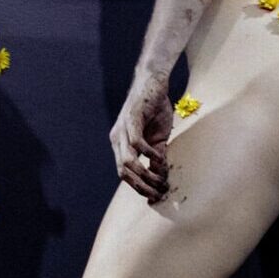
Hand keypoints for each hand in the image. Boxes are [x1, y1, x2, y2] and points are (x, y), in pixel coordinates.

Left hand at [108, 73, 171, 201]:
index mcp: (121, 144)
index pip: (124, 173)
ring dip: (144, 174)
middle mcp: (117, 138)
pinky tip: (159, 157)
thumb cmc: (155, 109)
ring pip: (127, 161)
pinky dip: (148, 154)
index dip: (138, 187)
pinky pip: (136, 142)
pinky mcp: (131, 118)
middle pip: (123, 172)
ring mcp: (122, 129)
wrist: (153, 81)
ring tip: (160, 179)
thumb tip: (160, 175)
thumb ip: (158, 155)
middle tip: (159, 192)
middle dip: (141, 186)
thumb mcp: (158, 137)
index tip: (154, 196)